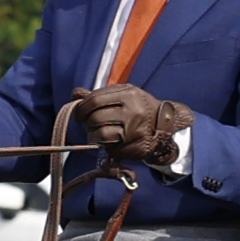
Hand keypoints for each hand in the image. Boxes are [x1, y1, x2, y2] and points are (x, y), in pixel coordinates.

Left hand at [76, 81, 194, 161]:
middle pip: (95, 117)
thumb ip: (99, 95)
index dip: (81, 108)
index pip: (94, 99)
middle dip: (86, 123)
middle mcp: (133, 110)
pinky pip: (109, 147)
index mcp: (128, 93)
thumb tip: (75, 93)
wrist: (164, 125)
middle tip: (87, 125)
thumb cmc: (138, 108)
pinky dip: (104, 145)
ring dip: (92, 136)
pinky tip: (108, 141)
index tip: (79, 114)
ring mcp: (134, 129)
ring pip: (100, 134)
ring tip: (97, 133)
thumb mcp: (122, 95)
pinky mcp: (135, 145)